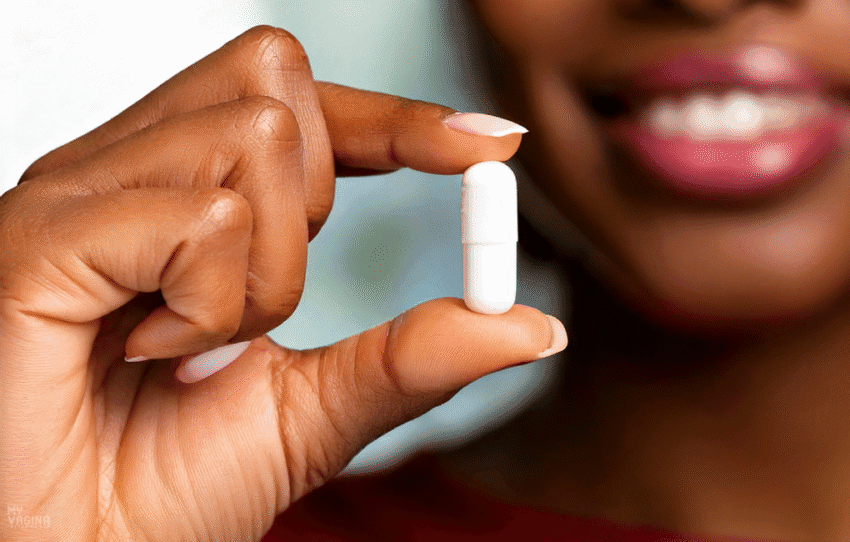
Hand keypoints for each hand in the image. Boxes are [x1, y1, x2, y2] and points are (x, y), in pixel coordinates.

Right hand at [0, 26, 563, 540]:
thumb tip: (534, 326)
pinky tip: (153, 351)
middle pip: (275, 84)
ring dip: (266, 275)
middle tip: (253, 308)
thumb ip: (416, 355)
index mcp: (179, 196)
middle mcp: (123, 174)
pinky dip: (209, 303)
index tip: (492, 145)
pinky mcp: (35, 239)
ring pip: (252, 140)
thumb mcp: (318, 411)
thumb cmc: (162, 490)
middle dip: (311, 203)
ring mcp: (75, 196)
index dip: (400, 116)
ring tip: (194, 347)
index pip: (298, 103)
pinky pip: (195, 217)